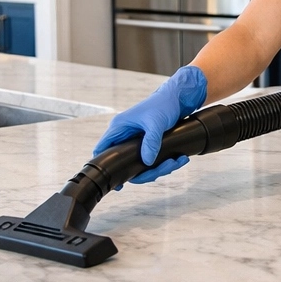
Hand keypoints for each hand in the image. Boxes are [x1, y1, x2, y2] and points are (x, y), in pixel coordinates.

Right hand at [94, 65, 208, 185]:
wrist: (178, 98)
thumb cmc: (164, 104)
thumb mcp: (157, 122)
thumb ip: (151, 142)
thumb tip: (147, 163)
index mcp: (119, 128)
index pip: (102, 149)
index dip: (105, 166)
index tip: (117, 183)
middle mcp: (125, 135)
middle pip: (126, 164)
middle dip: (148, 171)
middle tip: (167, 167)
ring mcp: (136, 141)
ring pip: (141, 165)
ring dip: (160, 168)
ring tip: (178, 161)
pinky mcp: (147, 143)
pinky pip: (151, 160)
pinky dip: (165, 163)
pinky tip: (178, 159)